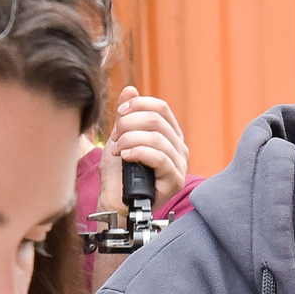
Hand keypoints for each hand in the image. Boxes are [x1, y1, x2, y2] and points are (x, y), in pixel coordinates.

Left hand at [108, 86, 192, 206]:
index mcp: (169, 135)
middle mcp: (178, 147)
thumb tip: (130, 90)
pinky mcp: (175, 180)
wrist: (115, 203)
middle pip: (157, 120)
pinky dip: (139, 153)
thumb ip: (126, 115)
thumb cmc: (119, 174)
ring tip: (118, 150)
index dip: (138, 105)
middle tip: (115, 137)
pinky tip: (126, 157)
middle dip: (129, 124)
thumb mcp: (120, 138)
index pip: (161, 107)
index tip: (119, 113)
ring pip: (157, 138)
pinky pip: (160, 157)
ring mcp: (179, 164)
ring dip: (130, 140)